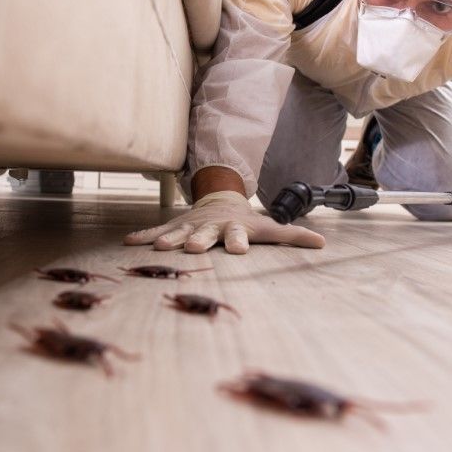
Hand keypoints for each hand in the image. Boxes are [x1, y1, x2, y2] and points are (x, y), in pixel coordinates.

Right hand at [123, 191, 325, 253]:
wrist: (220, 200)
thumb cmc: (246, 221)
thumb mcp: (269, 227)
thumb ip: (293, 236)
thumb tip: (323, 243)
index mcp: (235, 229)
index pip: (238, 236)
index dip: (239, 242)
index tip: (239, 251)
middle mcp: (212, 227)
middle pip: (206, 235)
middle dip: (200, 241)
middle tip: (194, 249)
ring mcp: (191, 226)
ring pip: (179, 233)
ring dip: (169, 239)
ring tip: (160, 247)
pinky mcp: (175, 226)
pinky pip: (156, 231)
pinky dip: (143, 236)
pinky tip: (128, 243)